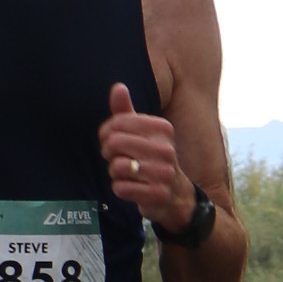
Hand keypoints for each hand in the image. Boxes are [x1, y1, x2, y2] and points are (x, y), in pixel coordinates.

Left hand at [99, 78, 193, 230]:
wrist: (176, 195)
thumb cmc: (152, 158)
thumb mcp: (142, 133)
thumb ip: (126, 111)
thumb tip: (118, 87)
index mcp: (163, 129)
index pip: (118, 122)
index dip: (106, 132)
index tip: (110, 140)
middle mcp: (166, 149)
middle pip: (115, 142)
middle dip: (107, 152)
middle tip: (113, 157)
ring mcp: (164, 173)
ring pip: (117, 166)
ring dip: (114, 171)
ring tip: (124, 172)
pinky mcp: (158, 194)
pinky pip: (121, 188)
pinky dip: (119, 188)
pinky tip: (129, 187)